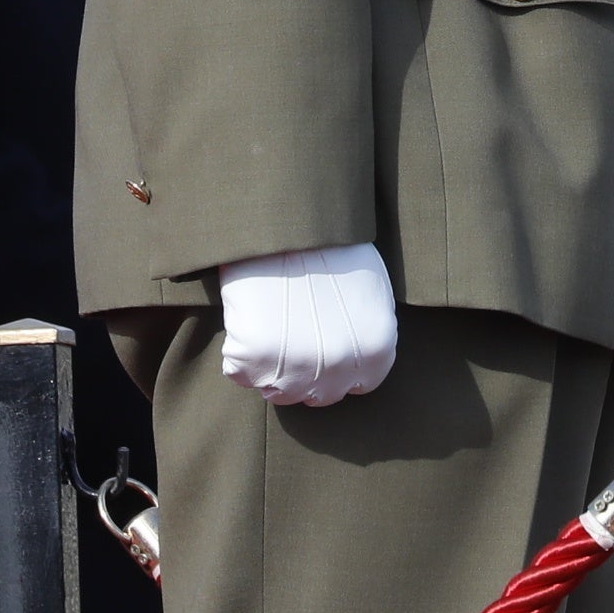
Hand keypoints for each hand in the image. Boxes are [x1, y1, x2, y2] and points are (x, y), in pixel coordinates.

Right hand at [217, 242, 398, 408]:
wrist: (287, 217)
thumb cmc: (329, 242)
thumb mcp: (369, 288)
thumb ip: (364, 333)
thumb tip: (352, 361)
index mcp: (375, 352)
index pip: (357, 385)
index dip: (337, 367)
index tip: (321, 347)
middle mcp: (339, 370)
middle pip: (317, 395)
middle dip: (303, 372)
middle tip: (289, 336)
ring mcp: (295, 370)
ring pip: (277, 391)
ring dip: (270, 366)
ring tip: (268, 324)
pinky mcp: (253, 360)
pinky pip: (239, 373)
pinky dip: (238, 352)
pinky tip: (247, 317)